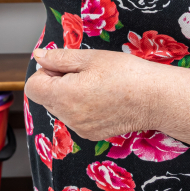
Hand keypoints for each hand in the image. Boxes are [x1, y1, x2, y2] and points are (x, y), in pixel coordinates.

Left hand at [24, 48, 159, 141]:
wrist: (156, 98)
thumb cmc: (126, 74)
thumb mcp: (90, 58)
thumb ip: (59, 58)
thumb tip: (39, 56)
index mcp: (64, 96)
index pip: (33, 87)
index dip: (45, 72)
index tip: (64, 66)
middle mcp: (68, 117)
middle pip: (46, 98)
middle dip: (57, 83)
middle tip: (84, 72)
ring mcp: (80, 128)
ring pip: (60, 108)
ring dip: (69, 95)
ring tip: (96, 85)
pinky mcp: (91, 134)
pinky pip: (75, 118)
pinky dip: (81, 107)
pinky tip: (102, 98)